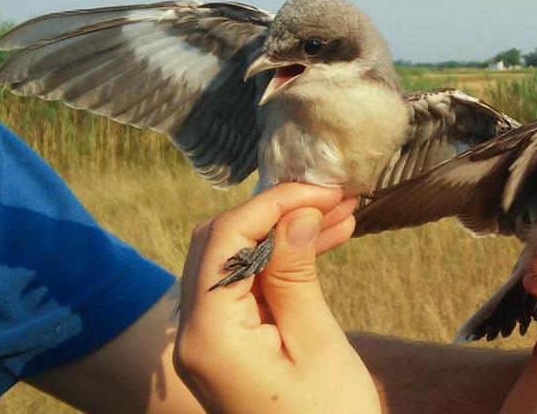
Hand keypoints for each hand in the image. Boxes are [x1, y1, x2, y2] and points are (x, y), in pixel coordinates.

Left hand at [174, 183, 379, 413]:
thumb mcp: (317, 344)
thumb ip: (295, 274)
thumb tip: (292, 213)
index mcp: (209, 335)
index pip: (224, 239)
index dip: (272, 203)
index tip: (323, 190)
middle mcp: (195, 334)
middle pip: (220, 244)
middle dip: (275, 211)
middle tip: (333, 198)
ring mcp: (208, 340)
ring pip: (236, 260)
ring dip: (282, 232)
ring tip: (341, 214)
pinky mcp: (227, 345)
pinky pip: (247, 286)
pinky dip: (281, 261)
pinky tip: (325, 241)